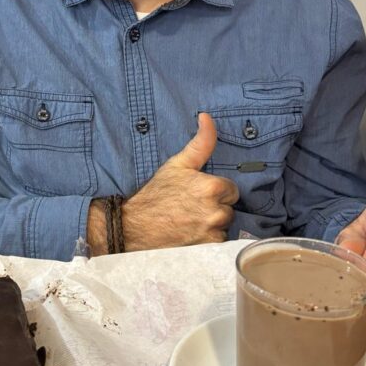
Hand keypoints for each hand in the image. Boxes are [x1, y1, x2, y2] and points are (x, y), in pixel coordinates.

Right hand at [120, 112, 238, 249]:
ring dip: (212, 225)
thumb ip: (200, 142)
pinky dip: (207, 240)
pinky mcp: (206, 249)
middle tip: (191, 208)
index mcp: (212, 187)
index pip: (231, 190)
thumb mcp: (178, 164)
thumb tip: (207, 117)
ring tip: (189, 222)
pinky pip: (217, 242)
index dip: (215, 191)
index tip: (198, 194)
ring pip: (224, 226)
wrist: (134, 226)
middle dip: (214, 208)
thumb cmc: (156, 194)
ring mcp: (211, 233)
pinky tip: (190, 235)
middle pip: (228, 209)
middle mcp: (216, 212)